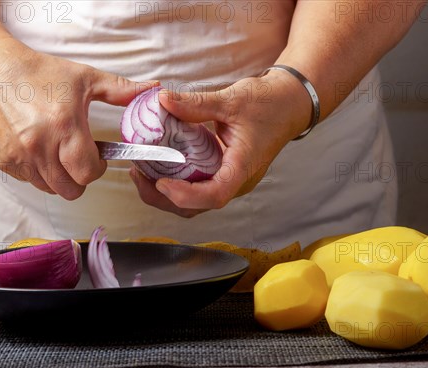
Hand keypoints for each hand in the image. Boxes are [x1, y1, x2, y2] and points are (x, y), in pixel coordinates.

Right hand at [0, 38, 156, 199]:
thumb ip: (121, 90)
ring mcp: (18, 156)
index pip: (87, 173)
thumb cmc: (38, 73)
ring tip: (58, 153)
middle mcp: (39, 146)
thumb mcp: (85, 78)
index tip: (97, 159)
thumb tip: (154, 90)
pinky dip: (37, 172)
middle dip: (80, 178)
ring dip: (59, 177)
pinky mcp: (2, 160)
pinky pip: (28, 181)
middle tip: (79, 158)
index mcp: (64, 127)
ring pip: (49, 188)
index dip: (96, 169)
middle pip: (70, 189)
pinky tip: (37, 150)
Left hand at [129, 70, 311, 216]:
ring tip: (143, 172)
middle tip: (139, 175)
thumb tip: (162, 100)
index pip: (215, 195)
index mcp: (242, 167)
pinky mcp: (224, 174)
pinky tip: (160, 166)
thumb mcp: (231, 100)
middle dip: (164, 198)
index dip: (186, 195)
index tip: (162, 182)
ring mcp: (230, 180)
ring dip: (166, 195)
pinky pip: (198, 188)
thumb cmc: (268, 105)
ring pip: (195, 203)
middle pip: (198, 207)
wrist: (288, 105)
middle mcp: (236, 180)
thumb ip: (195, 103)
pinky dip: (176, 183)